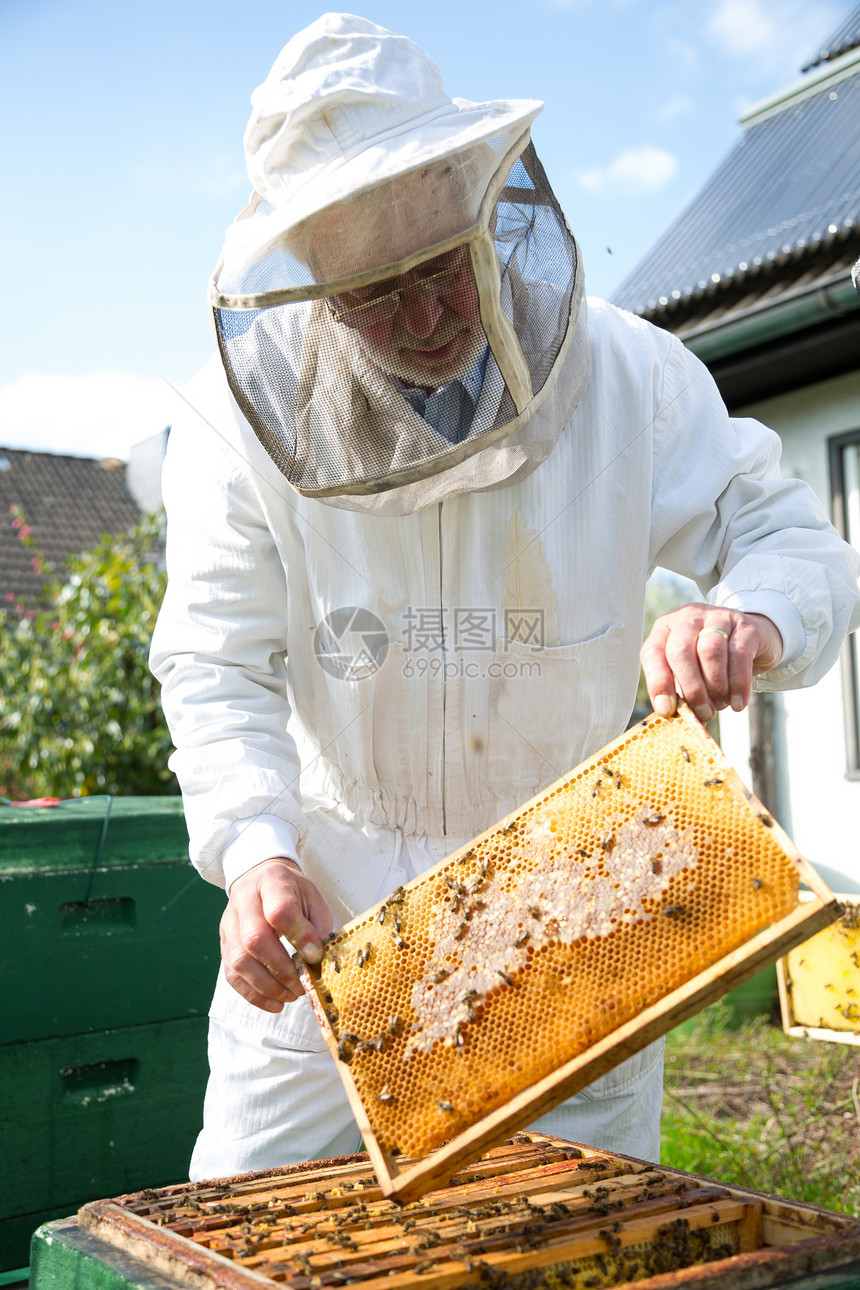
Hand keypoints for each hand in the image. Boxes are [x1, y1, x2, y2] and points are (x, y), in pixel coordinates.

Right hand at [220, 857, 332, 1012]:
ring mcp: (229, 923)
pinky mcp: (223, 943)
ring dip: (268, 986)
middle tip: (302, 985)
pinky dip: (253, 994)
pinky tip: (275, 1003)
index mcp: (273, 882)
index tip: (315, 956)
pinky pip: (232, 975)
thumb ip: (316, 927)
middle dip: (281, 970)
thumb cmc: (292, 892)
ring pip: (239, 961)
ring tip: (291, 996)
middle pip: (254, 939)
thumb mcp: (312, 898)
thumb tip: (315, 960)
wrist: (259, 877)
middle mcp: (244, 901)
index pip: (280, 910)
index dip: (299, 937)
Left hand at [640, 604, 782, 723]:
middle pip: (680, 651)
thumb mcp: (690, 672)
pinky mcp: (745, 625)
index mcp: (665, 629)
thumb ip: (680, 691)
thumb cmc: (713, 662)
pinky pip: (740, 655)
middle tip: (703, 712)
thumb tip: (675, 716)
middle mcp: (688, 618)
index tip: (667, 710)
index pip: (653, 653)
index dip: (658, 683)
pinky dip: (738, 684)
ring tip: (720, 705)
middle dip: (691, 688)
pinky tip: (738, 702)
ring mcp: (717, 617)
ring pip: (710, 651)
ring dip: (715, 686)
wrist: (754, 641)